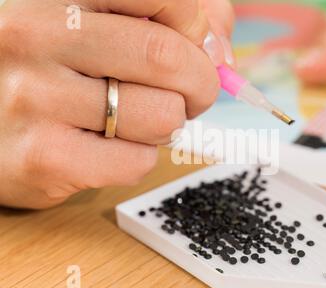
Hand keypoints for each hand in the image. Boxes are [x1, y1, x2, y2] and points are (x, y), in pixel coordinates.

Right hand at [0, 0, 233, 208]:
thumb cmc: (56, 68)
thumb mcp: (99, 21)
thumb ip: (167, 17)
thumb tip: (220, 49)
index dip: (195, 28)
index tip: (193, 46)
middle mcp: (36, 34)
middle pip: (168, 59)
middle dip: (200, 84)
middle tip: (192, 94)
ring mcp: (34, 97)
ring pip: (162, 117)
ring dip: (168, 123)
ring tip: (137, 118)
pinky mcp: (43, 157)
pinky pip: (138, 161)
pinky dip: (141, 157)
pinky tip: (110, 146)